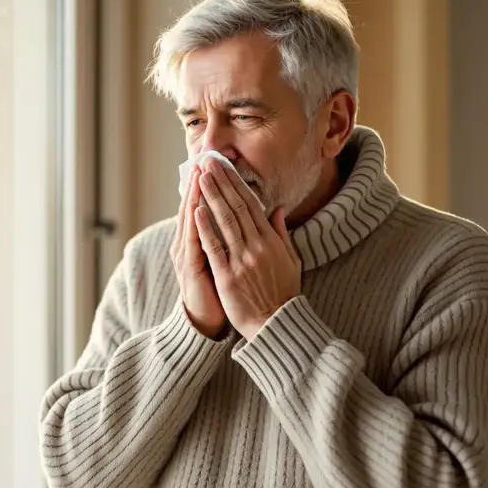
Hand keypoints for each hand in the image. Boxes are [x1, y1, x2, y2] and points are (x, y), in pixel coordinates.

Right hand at [170, 164, 227, 338]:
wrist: (206, 320)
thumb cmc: (218, 290)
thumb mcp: (227, 259)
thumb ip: (234, 236)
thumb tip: (252, 216)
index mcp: (201, 240)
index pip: (206, 206)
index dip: (212, 186)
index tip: (218, 164)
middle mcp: (190, 243)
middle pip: (194, 207)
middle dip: (200, 183)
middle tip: (205, 159)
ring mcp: (187, 255)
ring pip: (190, 220)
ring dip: (194, 196)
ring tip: (198, 175)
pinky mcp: (189, 268)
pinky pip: (193, 243)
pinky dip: (195, 225)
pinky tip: (196, 209)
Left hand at [196, 158, 301, 339]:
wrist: (276, 324)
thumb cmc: (283, 294)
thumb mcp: (291, 261)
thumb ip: (282, 235)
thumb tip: (278, 210)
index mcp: (271, 241)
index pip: (252, 205)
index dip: (237, 183)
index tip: (225, 167)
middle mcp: (257, 246)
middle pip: (237, 207)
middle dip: (221, 182)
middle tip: (208, 162)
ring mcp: (242, 261)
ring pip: (225, 222)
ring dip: (212, 197)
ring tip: (201, 177)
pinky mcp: (228, 276)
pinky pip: (215, 248)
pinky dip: (205, 228)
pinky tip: (197, 211)